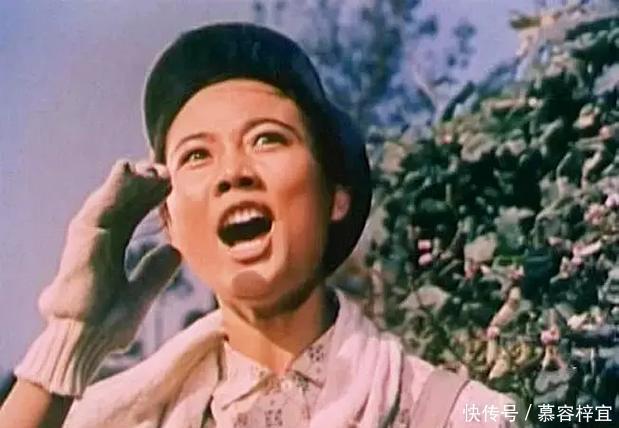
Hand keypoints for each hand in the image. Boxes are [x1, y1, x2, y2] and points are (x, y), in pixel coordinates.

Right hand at [15, 159, 182, 396]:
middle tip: (166, 169)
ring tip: (152, 165)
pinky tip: (127, 169)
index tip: (171, 184)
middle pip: (124, 203)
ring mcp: (88, 239)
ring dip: (131, 180)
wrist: (85, 342)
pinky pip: (99, 206)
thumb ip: (155, 272)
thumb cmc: (109, 324)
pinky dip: (113, 187)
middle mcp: (99, 240)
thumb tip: (175, 250)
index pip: (133, 216)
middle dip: (144, 185)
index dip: (151, 198)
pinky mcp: (81, 241)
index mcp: (111, 251)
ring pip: (112, 199)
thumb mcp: (141, 294)